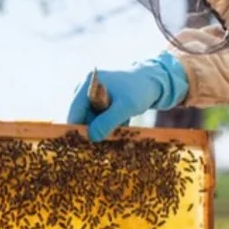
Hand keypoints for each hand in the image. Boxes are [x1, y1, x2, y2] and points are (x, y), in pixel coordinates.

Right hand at [66, 52, 188, 141]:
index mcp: (87, 84)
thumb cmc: (140, 90)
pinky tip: (120, 125)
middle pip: (80, 116)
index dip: (76, 130)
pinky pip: (97, 117)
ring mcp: (92, 94)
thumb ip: (107, 121)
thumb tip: (91, 137)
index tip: (82, 147)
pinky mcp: (99, 101)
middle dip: (90, 131)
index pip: (74, 112)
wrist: (155, 81)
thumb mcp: (125, 107)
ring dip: (101, 129)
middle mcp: (85, 88)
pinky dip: (106, 125)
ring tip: (117, 130)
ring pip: (89, 119)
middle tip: (102, 144)